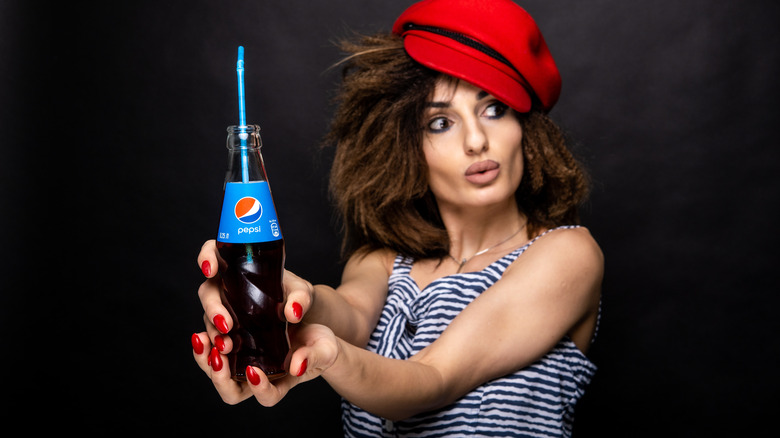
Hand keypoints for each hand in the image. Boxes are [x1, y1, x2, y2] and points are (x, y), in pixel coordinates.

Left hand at [191, 323, 338, 405]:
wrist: (313, 326)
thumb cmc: (321, 343)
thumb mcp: (324, 348)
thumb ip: (313, 357)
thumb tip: (296, 365)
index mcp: (282, 383)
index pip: (268, 396)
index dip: (259, 389)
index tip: (253, 370)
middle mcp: (259, 379)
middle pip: (232, 392)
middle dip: (220, 378)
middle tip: (217, 357)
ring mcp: (245, 364)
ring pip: (218, 373)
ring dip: (206, 360)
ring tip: (203, 340)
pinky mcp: (238, 346)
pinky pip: (215, 352)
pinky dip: (207, 344)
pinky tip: (204, 330)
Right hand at [192, 239, 325, 403]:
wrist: (304, 321)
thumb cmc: (299, 298)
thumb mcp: (303, 294)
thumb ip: (301, 299)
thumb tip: (293, 313)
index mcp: (240, 266)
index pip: (214, 252)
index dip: (207, 256)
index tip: (211, 269)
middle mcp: (228, 288)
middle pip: (207, 291)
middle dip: (211, 307)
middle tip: (226, 323)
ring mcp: (226, 310)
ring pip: (208, 319)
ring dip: (213, 332)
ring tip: (226, 345)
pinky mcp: (229, 333)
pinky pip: (214, 340)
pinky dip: (215, 349)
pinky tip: (223, 357)